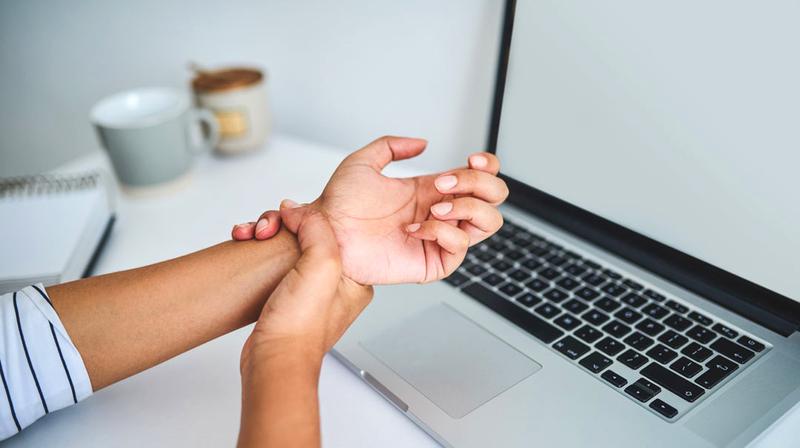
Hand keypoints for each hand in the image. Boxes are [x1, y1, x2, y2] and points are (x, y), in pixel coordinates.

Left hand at [232, 136, 507, 283]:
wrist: (326, 233)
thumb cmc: (338, 205)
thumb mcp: (362, 162)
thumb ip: (392, 146)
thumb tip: (422, 143)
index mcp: (431, 190)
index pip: (480, 178)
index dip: (487, 167)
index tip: (472, 159)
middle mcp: (441, 212)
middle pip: (493, 198)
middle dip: (478, 184)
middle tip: (445, 183)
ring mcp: (439, 237)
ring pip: (487, 223)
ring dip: (467, 208)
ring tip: (435, 207)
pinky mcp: (432, 261)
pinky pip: (458, 248)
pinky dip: (441, 232)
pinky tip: (415, 228)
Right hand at [240, 208, 371, 369]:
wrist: (273, 359)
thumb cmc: (302, 328)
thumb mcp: (321, 265)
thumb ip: (317, 227)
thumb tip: (297, 209)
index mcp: (356, 275)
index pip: (334, 228)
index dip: (309, 215)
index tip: (288, 214)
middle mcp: (335, 282)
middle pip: (308, 233)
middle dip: (280, 224)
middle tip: (265, 229)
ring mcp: (309, 289)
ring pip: (287, 244)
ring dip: (265, 232)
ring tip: (252, 235)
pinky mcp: (286, 295)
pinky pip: (273, 260)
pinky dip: (258, 249)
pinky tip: (248, 245)